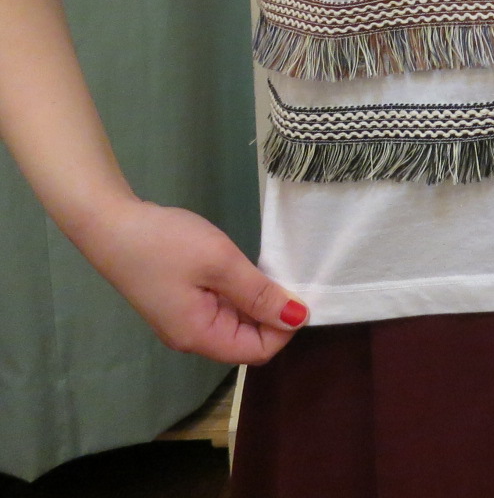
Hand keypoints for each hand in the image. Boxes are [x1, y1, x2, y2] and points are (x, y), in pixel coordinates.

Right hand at [71, 197, 306, 365]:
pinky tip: (247, 269)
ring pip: (236, 322)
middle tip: (287, 275)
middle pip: (248, 340)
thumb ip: (259, 293)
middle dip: (274, 314)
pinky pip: (222, 307)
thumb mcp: (221, 263)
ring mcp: (184, 319)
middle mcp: (192, 337)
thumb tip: (298, 318)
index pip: (258, 352)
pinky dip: (241, 292)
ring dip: (258, 301)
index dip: (285, 328)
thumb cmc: (166, 244)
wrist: (111, 223)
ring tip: (271, 269)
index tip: (299, 293)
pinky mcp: (181, 302)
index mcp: (200, 337)